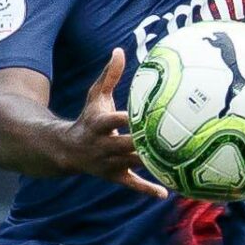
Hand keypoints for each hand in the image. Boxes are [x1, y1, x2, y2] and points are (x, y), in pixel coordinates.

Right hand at [56, 51, 168, 198]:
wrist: (67, 150)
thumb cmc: (88, 119)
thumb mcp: (95, 96)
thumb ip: (109, 75)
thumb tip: (119, 50)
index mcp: (100, 124)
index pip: (113, 121)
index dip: (125, 119)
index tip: (141, 115)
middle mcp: (104, 145)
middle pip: (126, 145)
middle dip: (143, 143)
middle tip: (167, 139)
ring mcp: (110, 163)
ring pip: (134, 164)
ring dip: (153, 164)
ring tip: (176, 163)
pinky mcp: (115, 176)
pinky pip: (132, 184)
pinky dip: (146, 189)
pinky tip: (163, 193)